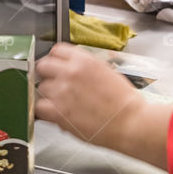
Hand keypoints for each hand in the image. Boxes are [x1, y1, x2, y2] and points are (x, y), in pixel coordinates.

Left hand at [35, 43, 171, 168]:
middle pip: (43, 66)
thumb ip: (85, 67)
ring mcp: (62, 91)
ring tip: (62, 103)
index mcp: (83, 60)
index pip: (56, 50)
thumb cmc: (125, 102)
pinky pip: (39, 107)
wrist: (133, 123)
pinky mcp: (58, 111)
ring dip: (49, 95)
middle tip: (55, 84)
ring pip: (41, 87)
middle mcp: (70, 72)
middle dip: (48, 74)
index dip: (55, 59)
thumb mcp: (107, 72)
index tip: (56, 66)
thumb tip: (71, 68)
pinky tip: (56, 114)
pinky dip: (45, 111)